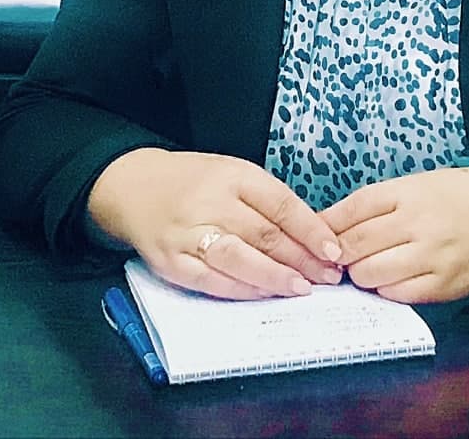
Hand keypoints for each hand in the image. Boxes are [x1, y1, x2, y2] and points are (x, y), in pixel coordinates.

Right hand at [87, 148, 342, 299]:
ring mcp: (188, 233)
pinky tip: (261, 294)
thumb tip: (312, 236)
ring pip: (238, 258)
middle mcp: (211, 202)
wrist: (134, 187)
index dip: (311, 230)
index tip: (334, 250)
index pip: (281, 204)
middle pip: (264, 234)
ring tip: (301, 289)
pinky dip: (239, 290)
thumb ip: (267, 202)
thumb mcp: (233, 175)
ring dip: (274, 277)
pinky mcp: (170, 261)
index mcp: (233, 175)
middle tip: (327, 276)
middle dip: (301, 259)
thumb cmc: (194, 183)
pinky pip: (210, 280)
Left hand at [319, 167, 468, 302]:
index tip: (317, 236)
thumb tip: (333, 224)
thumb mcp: (419, 185)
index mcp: (409, 192)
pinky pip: (399, 294)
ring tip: (364, 270)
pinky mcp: (446, 284)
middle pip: (356, 244)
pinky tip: (389, 281)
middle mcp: (419, 223)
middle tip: (335, 259)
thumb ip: (380, 204)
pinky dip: (385, 290)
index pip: (353, 209)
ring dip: (360, 275)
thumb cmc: (462, 195)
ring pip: (372, 274)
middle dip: (338, 255)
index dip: (328, 225)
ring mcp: (433, 255)